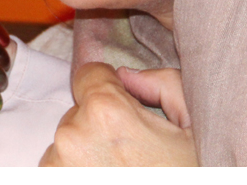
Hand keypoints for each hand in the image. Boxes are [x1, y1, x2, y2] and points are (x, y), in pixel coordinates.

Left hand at [40, 63, 196, 165]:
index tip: (125, 107)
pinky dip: (77, 174)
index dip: (111, 87)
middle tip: (132, 154)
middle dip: (101, 126)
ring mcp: (57, 168)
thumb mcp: (194, 128)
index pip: (89, 74)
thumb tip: (129, 76)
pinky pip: (58, 170)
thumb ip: (164, 85)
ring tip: (119, 174)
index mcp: (106, 110)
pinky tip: (107, 180)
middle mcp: (72, 136)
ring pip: (67, 145)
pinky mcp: (52, 184)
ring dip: (86, 155)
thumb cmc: (189, 174)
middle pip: (79, 113)